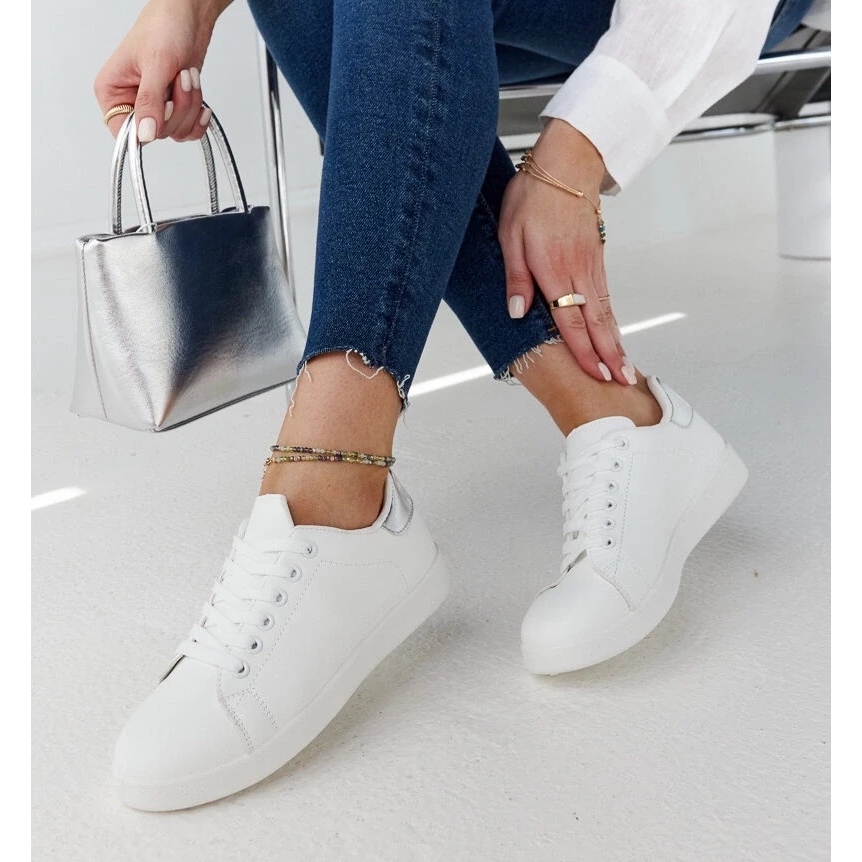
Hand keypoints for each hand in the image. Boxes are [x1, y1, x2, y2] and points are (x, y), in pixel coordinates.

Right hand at [94, 0, 231, 142]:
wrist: (188, 16)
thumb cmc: (163, 27)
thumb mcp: (155, 65)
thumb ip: (149, 102)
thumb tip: (144, 133)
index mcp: (112, 92)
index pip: (124, 134)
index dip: (147, 129)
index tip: (163, 108)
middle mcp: (130, 101)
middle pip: (157, 133)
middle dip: (177, 108)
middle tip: (178, 79)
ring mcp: (154, 106)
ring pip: (176, 131)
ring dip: (189, 106)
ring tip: (186, 76)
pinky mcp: (174, 107)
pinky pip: (188, 129)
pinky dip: (198, 114)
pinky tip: (197, 93)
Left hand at [499, 119, 633, 384]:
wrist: (566, 166)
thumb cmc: (534, 198)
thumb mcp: (510, 236)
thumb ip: (516, 278)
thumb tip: (518, 313)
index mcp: (555, 271)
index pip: (572, 321)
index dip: (584, 352)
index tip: (596, 375)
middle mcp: (579, 273)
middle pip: (598, 323)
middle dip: (610, 356)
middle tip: (623, 382)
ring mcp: (591, 267)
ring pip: (606, 313)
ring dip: (615, 343)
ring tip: (624, 368)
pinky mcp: (596, 261)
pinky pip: (605, 298)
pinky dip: (612, 322)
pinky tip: (613, 335)